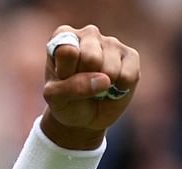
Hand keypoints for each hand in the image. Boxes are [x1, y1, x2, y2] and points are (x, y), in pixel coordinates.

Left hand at [41, 25, 139, 148]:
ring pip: (110, 69)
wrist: (84, 116)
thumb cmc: (65, 100)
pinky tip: (112, 87)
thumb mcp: (55, 98)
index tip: (61, 78)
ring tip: (94, 87)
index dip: (65, 72)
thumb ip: (70, 86)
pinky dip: (118, 90)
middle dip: (84, 79)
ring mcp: (111, 42)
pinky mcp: (131, 55)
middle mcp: (89, 33)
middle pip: (91, 58)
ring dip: (101, 87)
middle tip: (80, 84)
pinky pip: (128, 76)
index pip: (67, 50)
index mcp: (63, 36)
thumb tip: (105, 80)